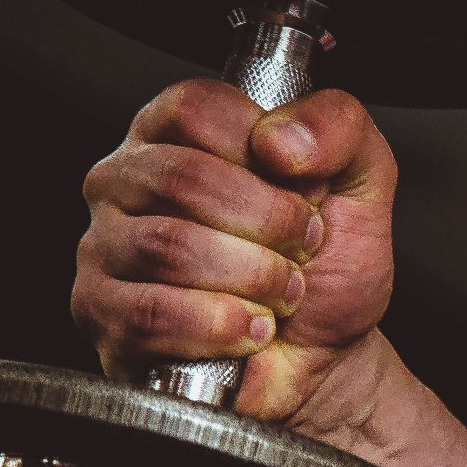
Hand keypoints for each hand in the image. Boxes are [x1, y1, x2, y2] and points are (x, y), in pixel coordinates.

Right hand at [70, 78, 398, 425]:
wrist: (327, 357)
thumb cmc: (329, 267)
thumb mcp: (361, 182)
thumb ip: (340, 127)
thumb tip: (279, 139)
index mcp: (177, 132)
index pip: (195, 109)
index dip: (265, 155)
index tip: (305, 192)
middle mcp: (127, 180)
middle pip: (182, 179)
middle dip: (269, 224)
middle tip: (302, 250)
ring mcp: (105, 247)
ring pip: (169, 248)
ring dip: (253, 278)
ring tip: (282, 292)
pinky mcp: (104, 315)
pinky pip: (154, 315)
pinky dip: (222, 326)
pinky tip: (251, 328)